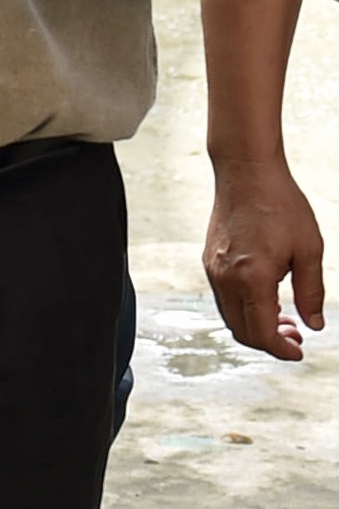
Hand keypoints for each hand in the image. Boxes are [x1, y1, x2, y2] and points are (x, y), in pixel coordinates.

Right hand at [205, 156, 325, 359]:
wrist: (246, 172)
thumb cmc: (280, 205)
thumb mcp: (309, 250)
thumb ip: (311, 292)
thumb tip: (314, 324)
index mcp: (252, 278)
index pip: (262, 333)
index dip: (282, 350)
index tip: (299, 351)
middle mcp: (225, 277)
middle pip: (241, 330)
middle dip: (269, 342)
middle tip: (296, 336)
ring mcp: (213, 268)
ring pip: (230, 315)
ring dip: (255, 325)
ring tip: (284, 319)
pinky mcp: (209, 259)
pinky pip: (224, 297)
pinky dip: (244, 308)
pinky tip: (266, 297)